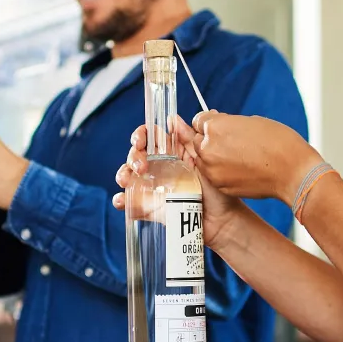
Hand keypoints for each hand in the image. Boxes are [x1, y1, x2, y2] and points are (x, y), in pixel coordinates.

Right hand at [113, 120, 245, 250]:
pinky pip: (129, 202)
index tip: (140, 142)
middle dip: (132, 157)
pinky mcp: (149, 207)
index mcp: (172, 154)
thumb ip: (189, 141)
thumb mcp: (204, 162)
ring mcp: (152, 188)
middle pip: (136, 155)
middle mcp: (159, 169)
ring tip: (127, 182)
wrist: (220, 222)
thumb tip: (173, 119)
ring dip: (123, 174)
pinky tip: (122, 201)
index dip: (141, 136)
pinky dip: (121, 200)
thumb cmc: (217, 191)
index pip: (149, 138)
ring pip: (128, 175)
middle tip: (141, 167)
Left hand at [180, 111, 321, 203]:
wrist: (293, 172)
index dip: (210, 122)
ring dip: (215, 157)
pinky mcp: (220, 186)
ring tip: (238, 156)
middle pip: (198, 141)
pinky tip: (241, 168)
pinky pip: (215, 175)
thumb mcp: (251, 121)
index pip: (199, 120)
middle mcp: (208, 149)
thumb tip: (216, 124)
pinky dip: (223, 171)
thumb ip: (227, 123)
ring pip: (205, 160)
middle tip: (231, 142)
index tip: (218, 125)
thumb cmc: (278, 143)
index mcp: (215, 127)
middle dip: (210, 140)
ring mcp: (213, 170)